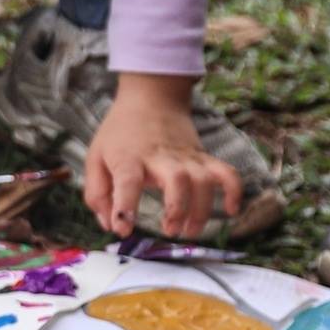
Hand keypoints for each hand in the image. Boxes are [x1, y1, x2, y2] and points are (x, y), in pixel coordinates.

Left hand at [85, 81, 244, 239]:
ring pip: (204, 181)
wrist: (151, 99)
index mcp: (128, 157)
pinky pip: (226, 172)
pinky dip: (234, 191)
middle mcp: (160, 156)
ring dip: (201, 209)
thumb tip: (111, 225)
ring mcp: (186, 156)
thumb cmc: (120, 133)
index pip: (127, 180)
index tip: (124, 228)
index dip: (125, 206)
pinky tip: (231, 210)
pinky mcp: (203, 157)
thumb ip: (97, 194)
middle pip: (178, 180)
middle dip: (177, 208)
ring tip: (189, 229)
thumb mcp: (96, 158)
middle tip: (169, 230)